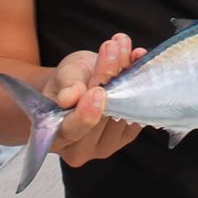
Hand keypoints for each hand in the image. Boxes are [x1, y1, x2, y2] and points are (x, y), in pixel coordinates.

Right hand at [42, 34, 146, 166]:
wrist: (82, 84)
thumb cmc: (67, 82)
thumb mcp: (62, 75)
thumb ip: (67, 84)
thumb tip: (70, 97)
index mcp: (57, 138)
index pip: (72, 130)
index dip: (86, 113)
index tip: (98, 91)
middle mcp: (82, 149)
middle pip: (102, 118)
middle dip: (109, 79)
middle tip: (113, 50)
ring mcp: (108, 145)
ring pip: (122, 111)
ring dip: (127, 75)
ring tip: (123, 48)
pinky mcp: (128, 136)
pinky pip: (138, 112)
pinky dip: (140, 83)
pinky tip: (137, 60)